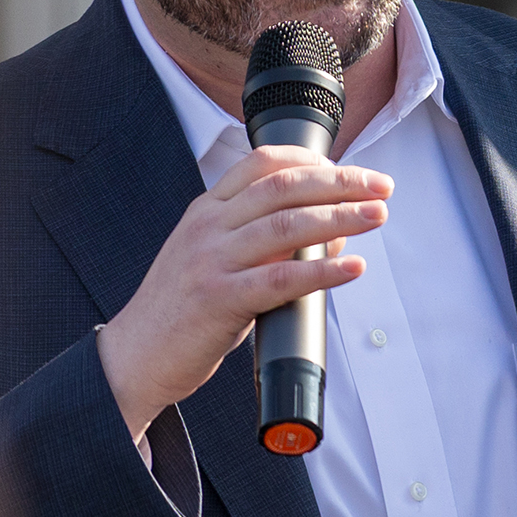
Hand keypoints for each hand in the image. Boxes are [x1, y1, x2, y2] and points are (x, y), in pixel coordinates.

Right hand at [95, 148, 389, 439]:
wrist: (135, 356)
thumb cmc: (183, 312)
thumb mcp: (219, 263)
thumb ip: (270, 246)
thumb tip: (335, 235)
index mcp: (206, 210)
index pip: (260, 164)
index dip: (311, 160)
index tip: (348, 169)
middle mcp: (208, 227)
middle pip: (283, 186)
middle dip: (340, 183)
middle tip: (380, 186)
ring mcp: (211, 261)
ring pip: (287, 225)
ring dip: (340, 217)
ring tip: (377, 215)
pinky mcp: (219, 300)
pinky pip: (281, 279)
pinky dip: (322, 271)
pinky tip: (352, 268)